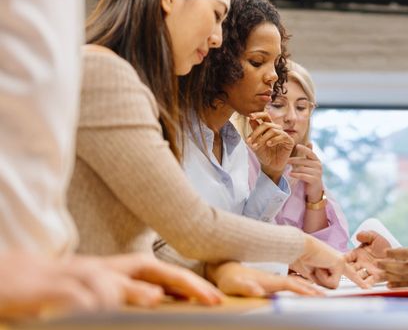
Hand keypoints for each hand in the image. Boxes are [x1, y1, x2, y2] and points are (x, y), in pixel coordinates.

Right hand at [0, 252, 221, 320]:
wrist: (2, 278)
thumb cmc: (49, 292)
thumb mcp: (90, 297)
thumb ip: (123, 299)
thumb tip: (156, 303)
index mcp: (110, 270)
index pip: (155, 271)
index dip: (187, 282)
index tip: (216, 299)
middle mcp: (98, 268)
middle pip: (147, 266)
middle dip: (182, 281)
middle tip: (210, 300)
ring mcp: (73, 275)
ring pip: (108, 278)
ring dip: (131, 292)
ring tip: (156, 303)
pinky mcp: (46, 288)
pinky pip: (71, 293)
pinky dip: (87, 302)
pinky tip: (97, 310)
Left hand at [206, 261, 319, 296]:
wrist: (224, 269)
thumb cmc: (228, 280)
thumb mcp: (235, 286)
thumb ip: (247, 287)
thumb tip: (258, 290)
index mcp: (270, 280)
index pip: (292, 285)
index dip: (304, 291)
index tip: (317, 296)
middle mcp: (274, 279)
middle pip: (298, 283)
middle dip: (312, 290)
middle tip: (327, 296)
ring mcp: (273, 280)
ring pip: (296, 283)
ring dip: (309, 288)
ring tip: (321, 295)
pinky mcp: (271, 283)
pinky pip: (291, 285)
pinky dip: (301, 288)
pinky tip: (305, 291)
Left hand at [247, 111, 293, 181]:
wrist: (270, 166)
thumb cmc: (264, 154)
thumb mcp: (256, 142)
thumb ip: (255, 131)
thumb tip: (250, 119)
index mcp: (269, 128)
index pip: (265, 117)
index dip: (258, 114)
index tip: (250, 116)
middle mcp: (277, 129)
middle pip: (267, 124)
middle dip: (257, 132)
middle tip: (249, 141)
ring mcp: (284, 134)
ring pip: (273, 130)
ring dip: (263, 137)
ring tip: (257, 145)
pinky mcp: (289, 141)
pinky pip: (282, 136)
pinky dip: (274, 140)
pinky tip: (268, 144)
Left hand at [287, 144, 322, 200]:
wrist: (315, 190)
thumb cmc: (310, 175)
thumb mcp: (310, 164)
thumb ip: (309, 155)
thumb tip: (310, 142)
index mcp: (316, 160)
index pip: (310, 153)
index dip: (304, 149)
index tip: (297, 146)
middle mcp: (318, 165)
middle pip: (304, 161)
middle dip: (294, 161)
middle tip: (285, 161)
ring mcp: (317, 173)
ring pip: (302, 169)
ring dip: (294, 169)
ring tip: (287, 170)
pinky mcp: (315, 180)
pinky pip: (303, 176)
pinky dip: (296, 175)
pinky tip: (290, 174)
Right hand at [291, 235, 368, 289]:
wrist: (301, 247)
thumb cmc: (304, 258)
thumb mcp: (314, 273)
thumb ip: (323, 281)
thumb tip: (331, 288)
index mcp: (335, 262)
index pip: (349, 273)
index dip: (358, 280)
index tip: (367, 287)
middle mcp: (341, 261)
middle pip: (335, 284)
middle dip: (343, 285)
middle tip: (351, 283)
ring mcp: (342, 262)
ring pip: (333, 285)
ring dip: (321, 279)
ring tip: (316, 266)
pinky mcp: (340, 263)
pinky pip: (332, 282)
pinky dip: (322, 278)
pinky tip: (319, 266)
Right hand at [344, 231, 390, 283]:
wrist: (396, 255)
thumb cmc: (383, 246)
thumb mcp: (375, 237)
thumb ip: (366, 235)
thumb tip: (358, 235)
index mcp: (357, 254)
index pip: (347, 257)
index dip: (342, 259)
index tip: (339, 260)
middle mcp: (360, 264)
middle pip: (350, 269)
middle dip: (346, 271)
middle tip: (343, 273)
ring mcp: (367, 271)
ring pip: (358, 276)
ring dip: (356, 279)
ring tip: (353, 281)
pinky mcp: (376, 277)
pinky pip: (370, 281)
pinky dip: (367, 284)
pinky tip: (366, 286)